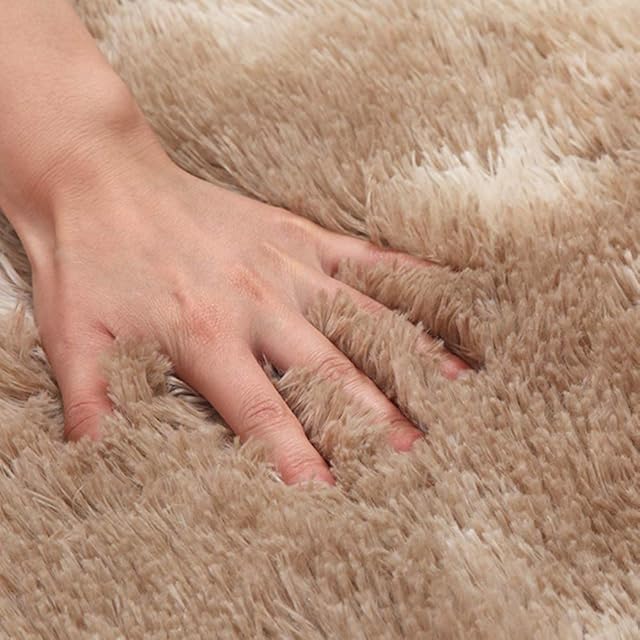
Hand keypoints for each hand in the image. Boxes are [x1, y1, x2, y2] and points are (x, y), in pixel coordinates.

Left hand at [25, 154, 468, 485]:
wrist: (101, 178)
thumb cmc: (89, 258)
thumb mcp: (71, 337)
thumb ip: (91, 404)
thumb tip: (95, 462)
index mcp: (206, 334)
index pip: (262, 412)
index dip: (298, 457)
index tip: (334, 494)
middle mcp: (259, 302)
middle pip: (330, 371)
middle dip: (375, 417)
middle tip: (418, 453)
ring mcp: (286, 264)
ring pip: (362, 315)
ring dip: (410, 353)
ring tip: (459, 386)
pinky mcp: (296, 234)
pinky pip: (362, 256)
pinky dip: (406, 275)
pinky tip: (445, 291)